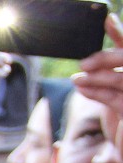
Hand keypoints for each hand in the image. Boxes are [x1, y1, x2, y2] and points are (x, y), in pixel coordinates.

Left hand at [73, 15, 122, 148]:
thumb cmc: (122, 111)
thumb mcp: (116, 86)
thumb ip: (112, 62)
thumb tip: (98, 42)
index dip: (118, 32)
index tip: (107, 19)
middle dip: (107, 59)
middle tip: (84, 63)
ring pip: (121, 80)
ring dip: (97, 78)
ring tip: (76, 79)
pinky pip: (116, 99)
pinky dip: (97, 93)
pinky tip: (82, 88)